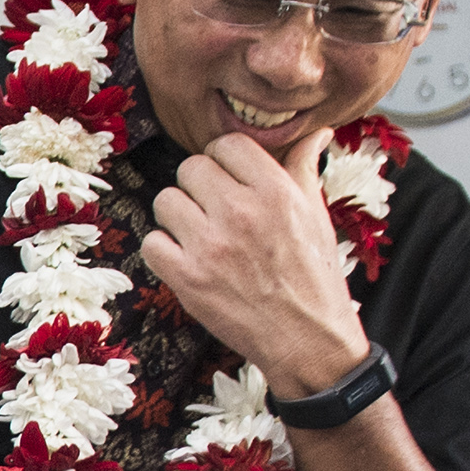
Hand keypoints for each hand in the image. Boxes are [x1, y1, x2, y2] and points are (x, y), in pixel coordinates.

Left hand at [138, 128, 368, 398]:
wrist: (307, 338)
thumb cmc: (314, 276)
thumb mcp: (317, 215)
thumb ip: (304, 168)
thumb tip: (316, 132)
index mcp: (275, 191)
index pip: (227, 145)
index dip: (225, 160)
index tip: (230, 179)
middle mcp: (240, 212)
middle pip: (191, 169)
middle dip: (199, 187)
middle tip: (213, 210)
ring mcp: (210, 246)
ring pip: (166, 201)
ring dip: (178, 216)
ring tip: (199, 235)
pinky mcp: (188, 278)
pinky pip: (152, 243)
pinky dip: (163, 250)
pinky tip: (185, 259)